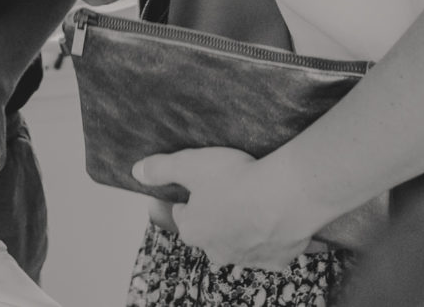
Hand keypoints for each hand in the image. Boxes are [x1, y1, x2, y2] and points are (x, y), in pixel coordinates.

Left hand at [133, 148, 327, 269]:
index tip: (199, 183)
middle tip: (228, 189)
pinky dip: (270, 233)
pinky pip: (269, 247)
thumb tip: (137, 172)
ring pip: (239, 242)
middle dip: (215, 214)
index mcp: (193, 231)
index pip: (182, 214)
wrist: (287, 195)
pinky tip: (274, 213)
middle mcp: (217, 252)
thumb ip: (160, 168)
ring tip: (252, 199)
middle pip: (210, 232)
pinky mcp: (277, 260)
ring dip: (242, 226)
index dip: (188, 197)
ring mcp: (249, 259)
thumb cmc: (236, 179)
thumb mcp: (189, 164)